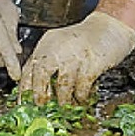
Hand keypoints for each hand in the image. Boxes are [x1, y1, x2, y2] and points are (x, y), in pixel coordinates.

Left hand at [19, 10, 134, 104]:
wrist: (110, 26)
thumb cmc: (86, 39)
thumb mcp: (61, 46)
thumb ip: (49, 62)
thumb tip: (38, 88)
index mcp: (47, 43)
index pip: (30, 67)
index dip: (25, 87)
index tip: (24, 102)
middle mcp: (58, 47)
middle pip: (41, 73)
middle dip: (40, 94)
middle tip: (42, 107)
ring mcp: (75, 55)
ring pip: (62, 84)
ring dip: (63, 100)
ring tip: (64, 108)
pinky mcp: (92, 63)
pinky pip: (82, 86)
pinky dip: (80, 96)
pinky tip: (81, 100)